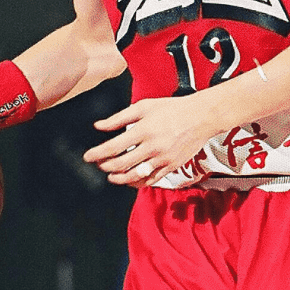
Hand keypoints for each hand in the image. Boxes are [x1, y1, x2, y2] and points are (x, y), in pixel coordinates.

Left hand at [84, 92, 223, 186]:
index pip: (113, 147)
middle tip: (98, 165)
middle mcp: (152, 147)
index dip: (97, 154)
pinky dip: (137, 182)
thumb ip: (119, 118)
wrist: (201, 117)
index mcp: (143, 130)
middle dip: (105, 167)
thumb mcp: (144, 107)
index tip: (87, 157)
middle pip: (121, 164)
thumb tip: (98, 126)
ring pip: (134, 176)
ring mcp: (162, 159)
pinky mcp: (171, 166)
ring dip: (119, 178)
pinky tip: (130, 179)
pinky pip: (150, 180)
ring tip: (111, 176)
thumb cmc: (172, 109)